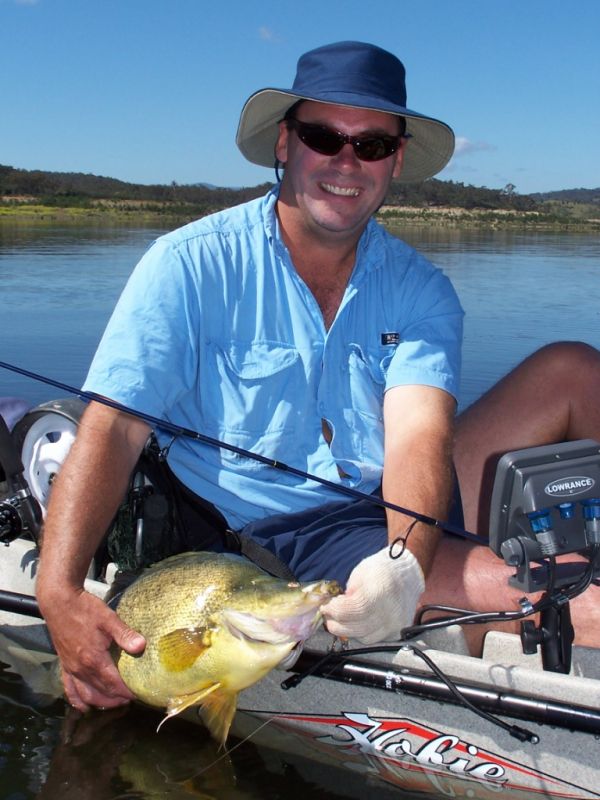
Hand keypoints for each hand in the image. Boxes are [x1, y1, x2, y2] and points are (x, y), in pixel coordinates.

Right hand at [39, 588, 145, 710]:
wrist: (59, 603)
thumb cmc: (84, 609)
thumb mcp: (108, 619)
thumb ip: (125, 634)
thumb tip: (141, 646)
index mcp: (94, 659)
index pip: (114, 684)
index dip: (127, 692)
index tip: (140, 693)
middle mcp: (81, 669)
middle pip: (102, 692)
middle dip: (118, 699)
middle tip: (132, 698)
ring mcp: (71, 669)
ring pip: (86, 695)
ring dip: (101, 702)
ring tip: (115, 703)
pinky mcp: (64, 665)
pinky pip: (70, 690)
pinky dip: (78, 701)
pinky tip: (85, 706)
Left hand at [320, 546, 424, 643]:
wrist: (406, 575)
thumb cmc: (380, 570)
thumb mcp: (359, 574)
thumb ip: (347, 594)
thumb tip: (334, 609)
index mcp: (378, 593)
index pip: (349, 611)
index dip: (333, 611)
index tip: (326, 607)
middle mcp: (389, 613)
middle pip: (354, 629)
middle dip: (336, 623)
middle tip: (329, 616)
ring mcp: (394, 626)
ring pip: (363, 638)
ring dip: (349, 630)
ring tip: (344, 619)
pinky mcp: (396, 633)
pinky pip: (374, 640)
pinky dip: (363, 633)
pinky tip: (358, 623)